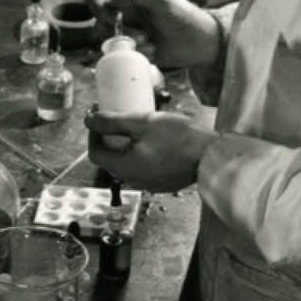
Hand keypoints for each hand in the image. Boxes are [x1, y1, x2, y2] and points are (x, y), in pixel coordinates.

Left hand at [87, 109, 212, 192]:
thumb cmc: (180, 138)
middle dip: (110, 137)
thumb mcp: (142, 123)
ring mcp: (149, 184)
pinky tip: (154, 140)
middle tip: (118, 117)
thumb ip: (112, 122)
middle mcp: (133, 180)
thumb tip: (88, 120)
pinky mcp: (163, 183)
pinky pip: (144, 167)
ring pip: (128, 162)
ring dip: (127, 145)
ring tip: (138, 126)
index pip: (95, 152)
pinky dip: (142, 153)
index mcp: (123, 168)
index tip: (99, 116)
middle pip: (111, 158)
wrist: (212, 155)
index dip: (93, 133)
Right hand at [108, 0, 223, 72]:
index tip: (113, 19)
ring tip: (151, 43)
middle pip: (101, 24)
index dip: (100, 10)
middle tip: (141, 35)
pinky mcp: (135, 52)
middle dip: (119, 32)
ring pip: (111, 42)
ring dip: (130, 45)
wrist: (200, 42)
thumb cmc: (183, 15)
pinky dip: (138, 55)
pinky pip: (123, 56)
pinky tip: (154, 51)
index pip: (99, 0)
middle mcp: (126, 16)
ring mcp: (129, 35)